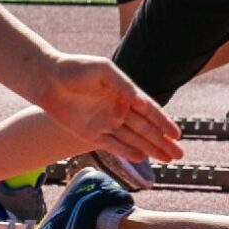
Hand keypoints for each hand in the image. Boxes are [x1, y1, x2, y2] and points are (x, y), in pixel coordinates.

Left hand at [34, 56, 182, 166]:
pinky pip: (112, 145)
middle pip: (145, 129)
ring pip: (133, 140)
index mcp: (125, 93)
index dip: (164, 123)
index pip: (150, 111)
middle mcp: (118, 110)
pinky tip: (141, 157)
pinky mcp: (91, 133)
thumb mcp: (103, 70)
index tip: (177, 134)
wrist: (48, 79)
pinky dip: (126, 151)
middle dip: (163, 142)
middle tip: (180, 154)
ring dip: (150, 149)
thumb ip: (124, 86)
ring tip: (168, 159)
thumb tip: (142, 102)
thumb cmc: (76, 69)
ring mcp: (106, 123)